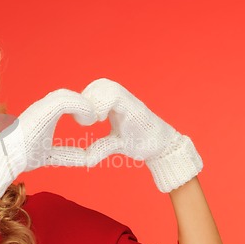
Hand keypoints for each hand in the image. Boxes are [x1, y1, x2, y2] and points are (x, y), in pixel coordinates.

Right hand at [0, 89, 96, 198]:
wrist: (6, 159)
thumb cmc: (23, 157)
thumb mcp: (52, 155)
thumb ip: (68, 154)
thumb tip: (88, 159)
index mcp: (44, 114)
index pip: (66, 102)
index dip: (81, 108)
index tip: (92, 121)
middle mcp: (42, 107)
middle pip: (67, 95)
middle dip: (84, 103)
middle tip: (97, 117)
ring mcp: (41, 107)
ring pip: (67, 95)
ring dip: (83, 105)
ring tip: (93, 118)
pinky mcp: (42, 110)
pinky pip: (65, 101)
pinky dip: (80, 107)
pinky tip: (88, 119)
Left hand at [81, 78, 202, 192]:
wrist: (162, 147)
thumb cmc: (140, 143)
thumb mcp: (115, 144)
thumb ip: (100, 147)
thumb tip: (86, 160)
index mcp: (115, 105)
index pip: (96, 89)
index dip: (85, 99)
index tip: (81, 118)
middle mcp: (122, 99)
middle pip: (101, 83)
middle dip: (89, 98)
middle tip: (87, 118)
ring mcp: (130, 102)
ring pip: (108, 86)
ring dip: (97, 100)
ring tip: (95, 118)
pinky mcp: (135, 108)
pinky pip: (116, 95)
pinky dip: (104, 104)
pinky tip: (101, 119)